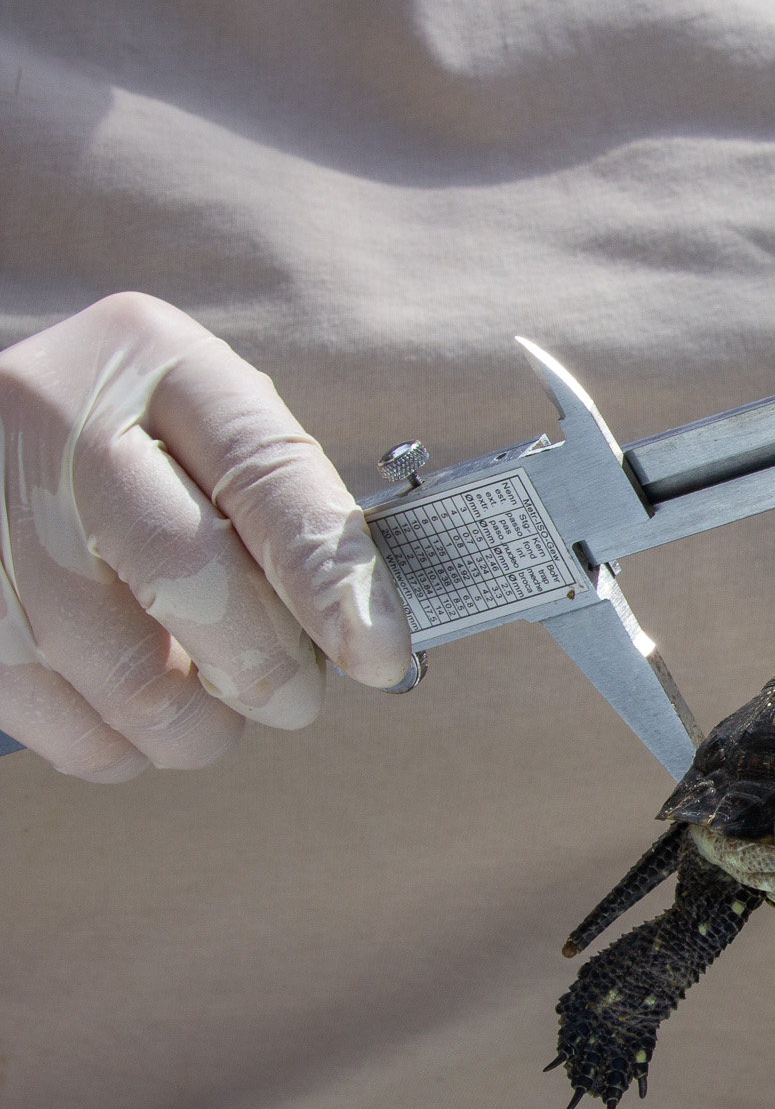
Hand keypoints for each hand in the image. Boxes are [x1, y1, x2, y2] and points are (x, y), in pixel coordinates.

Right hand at [0, 293, 411, 780]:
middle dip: (265, 669)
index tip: (382, 657)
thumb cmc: (126, 455)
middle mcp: (57, 418)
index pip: (267, 476)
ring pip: (126, 675)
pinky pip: (61, 724)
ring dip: (195, 727)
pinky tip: (130, 719)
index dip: (333, 579)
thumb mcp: (201, 436)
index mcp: (155, 360)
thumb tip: (366, 634)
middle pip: (192, 579)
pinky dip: (117, 748)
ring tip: (207, 713)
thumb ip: (280, 513)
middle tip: (290, 699)